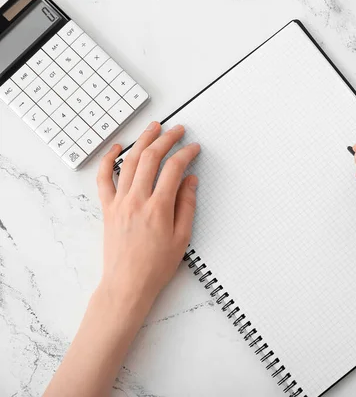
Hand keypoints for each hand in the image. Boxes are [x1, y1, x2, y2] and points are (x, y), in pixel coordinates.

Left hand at [96, 121, 200, 312]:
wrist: (127, 284)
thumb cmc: (155, 266)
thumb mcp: (181, 238)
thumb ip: (186, 206)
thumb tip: (190, 181)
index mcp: (158, 208)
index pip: (174, 169)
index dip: (186, 154)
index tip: (194, 148)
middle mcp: (137, 200)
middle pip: (151, 158)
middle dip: (166, 139)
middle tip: (177, 130)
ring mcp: (119, 202)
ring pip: (129, 162)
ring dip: (142, 141)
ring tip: (153, 128)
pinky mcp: (108, 208)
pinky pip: (104, 178)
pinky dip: (108, 160)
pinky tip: (116, 148)